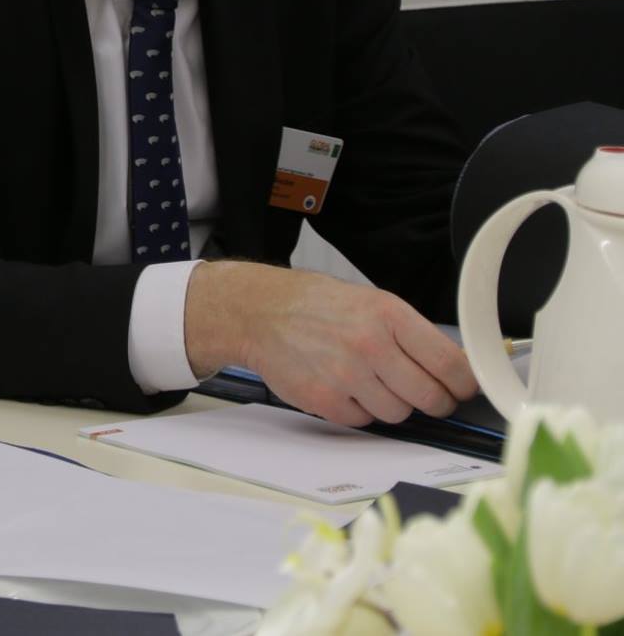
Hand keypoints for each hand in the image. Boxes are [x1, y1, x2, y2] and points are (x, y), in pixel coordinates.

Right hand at [185, 262, 478, 426]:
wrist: (259, 312)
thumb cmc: (317, 305)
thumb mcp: (371, 302)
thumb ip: (411, 334)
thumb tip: (455, 369)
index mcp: (389, 315)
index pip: (451, 365)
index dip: (464, 384)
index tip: (463, 389)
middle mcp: (370, 345)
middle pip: (431, 398)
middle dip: (435, 401)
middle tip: (427, 395)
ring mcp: (347, 375)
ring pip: (399, 414)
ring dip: (394, 405)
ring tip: (373, 383)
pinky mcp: (325, 400)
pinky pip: (364, 421)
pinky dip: (360, 410)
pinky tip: (345, 387)